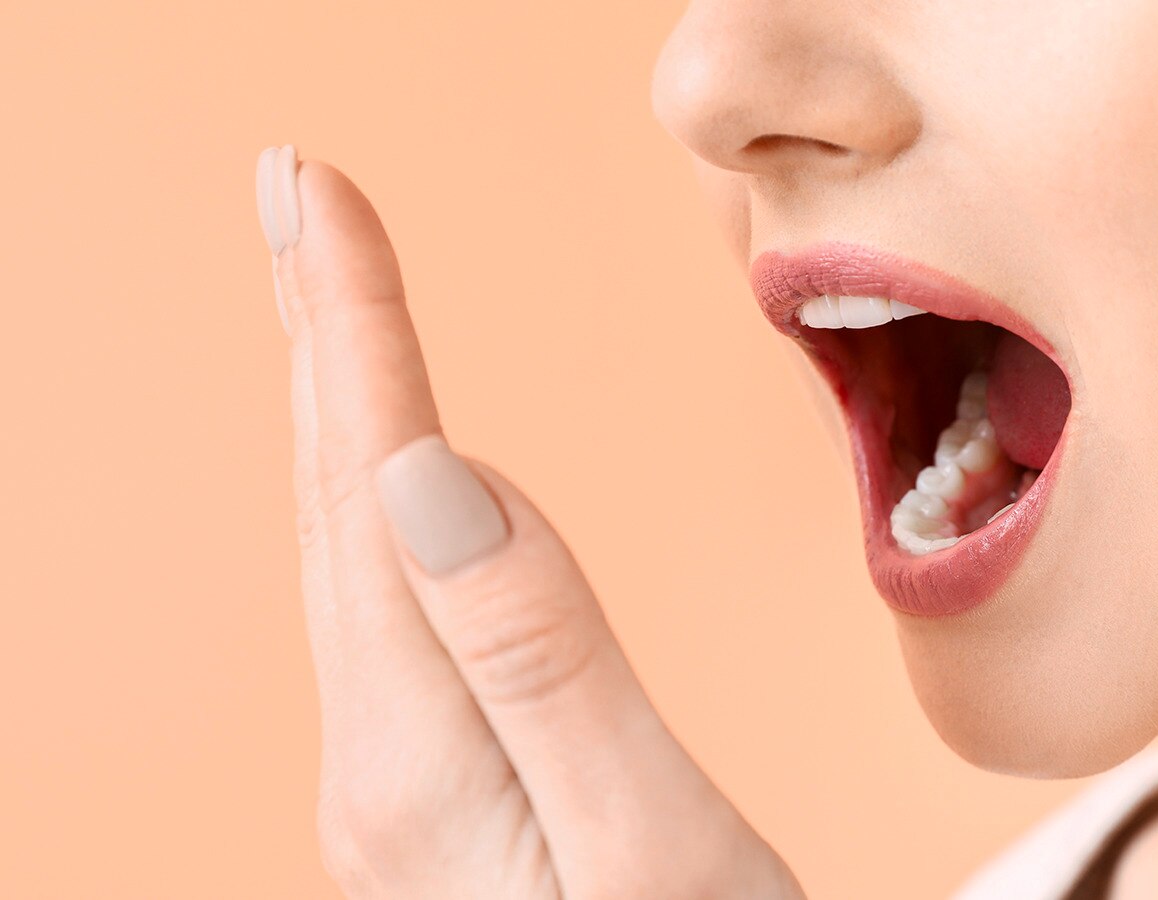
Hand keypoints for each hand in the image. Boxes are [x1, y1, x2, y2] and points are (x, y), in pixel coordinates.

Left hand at [256, 146, 801, 899]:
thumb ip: (539, 665)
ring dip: (338, 410)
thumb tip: (433, 479)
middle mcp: (381, 764)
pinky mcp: (440, 794)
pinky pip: (388, 612)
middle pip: (334, 507)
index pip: (374, 491)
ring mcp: (401, 785)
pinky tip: (388, 479)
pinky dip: (378, 503)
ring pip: (351, 555)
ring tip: (327, 301)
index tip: (314, 191)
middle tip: (296, 198)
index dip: (349, 329)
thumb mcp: (642, 847)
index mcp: (421, 759)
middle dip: (317, 337)